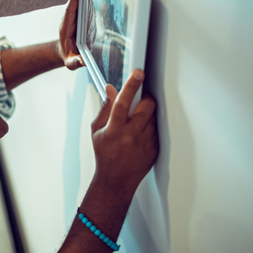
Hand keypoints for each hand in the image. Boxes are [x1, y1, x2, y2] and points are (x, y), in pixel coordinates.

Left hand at [57, 0, 84, 69]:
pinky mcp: (80, 18)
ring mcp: (75, 18)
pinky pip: (83, 7)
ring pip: (79, 4)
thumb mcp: (70, 62)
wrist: (66, 53)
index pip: (69, 13)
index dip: (72, 2)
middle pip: (74, 5)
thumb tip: (82, 61)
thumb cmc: (68, 57)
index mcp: (66, 28)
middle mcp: (70, 21)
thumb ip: (75, 62)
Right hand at [90, 70, 157, 196]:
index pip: (123, 102)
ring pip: (153, 117)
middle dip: (145, 99)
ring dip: (146, 115)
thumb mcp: (97, 130)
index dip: (131, 85)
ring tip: (135, 125)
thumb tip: (111, 90)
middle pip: (147, 107)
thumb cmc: (104, 154)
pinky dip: (149, 128)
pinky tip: (138, 137)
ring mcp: (145, 143)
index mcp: (114, 129)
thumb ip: (105, 108)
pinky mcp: (154, 149)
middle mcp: (131, 135)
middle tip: (140, 101)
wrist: (116, 180)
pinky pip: (155, 130)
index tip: (138, 73)